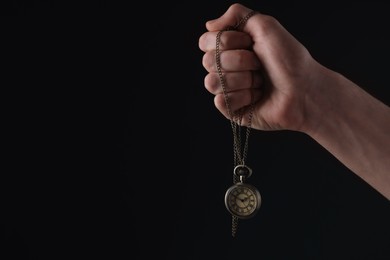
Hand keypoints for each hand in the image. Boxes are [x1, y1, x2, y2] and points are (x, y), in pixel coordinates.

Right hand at [198, 3, 331, 132]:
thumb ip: (236, 15)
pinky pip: (221, 101)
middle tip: (259, 64)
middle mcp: (227, 68)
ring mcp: (228, 90)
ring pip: (212, 82)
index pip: (206, 42)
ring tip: (260, 82)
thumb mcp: (265, 25)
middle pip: (207, 61)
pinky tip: (257, 97)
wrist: (304, 89)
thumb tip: (209, 25)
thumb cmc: (289, 59)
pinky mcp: (232, 110)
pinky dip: (242, 97)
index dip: (225, 41)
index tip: (249, 42)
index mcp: (232, 48)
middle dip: (238, 60)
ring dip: (241, 80)